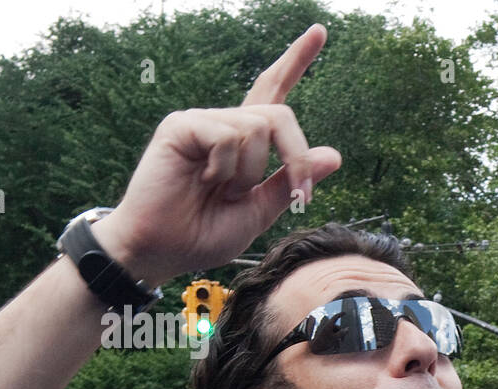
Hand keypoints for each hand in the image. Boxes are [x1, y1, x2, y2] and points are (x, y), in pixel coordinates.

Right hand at [94, 25, 340, 285]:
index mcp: (245, 143)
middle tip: (298, 196)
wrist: (162, 249)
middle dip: (298, 158)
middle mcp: (226, 125)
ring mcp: (204, 122)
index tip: (318, 31)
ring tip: (219, 190)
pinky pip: (227, 135)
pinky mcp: (183, 124)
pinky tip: (202, 180)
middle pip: (281, 115)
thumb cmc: (203, 233)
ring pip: (257, 129)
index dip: (296, 61)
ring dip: (249, 173)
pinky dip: (224, 167)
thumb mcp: (260, 212)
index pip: (274, 92)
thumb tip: (334, 155)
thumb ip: (291, 182)